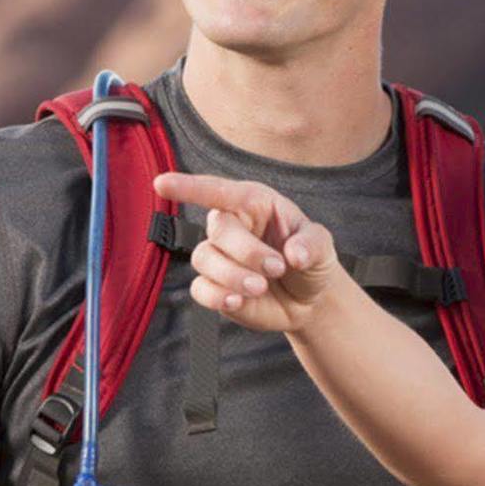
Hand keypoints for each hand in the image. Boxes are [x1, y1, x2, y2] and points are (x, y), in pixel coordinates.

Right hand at [150, 171, 338, 331]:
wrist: (309, 300)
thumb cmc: (312, 261)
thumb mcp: (323, 246)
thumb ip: (312, 244)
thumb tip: (294, 254)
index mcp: (252, 203)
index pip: (217, 191)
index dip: (188, 187)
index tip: (162, 184)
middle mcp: (231, 227)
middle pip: (217, 231)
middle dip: (246, 252)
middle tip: (276, 268)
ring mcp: (219, 258)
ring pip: (205, 260)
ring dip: (233, 276)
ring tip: (261, 287)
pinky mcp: (214, 286)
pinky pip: (201, 289)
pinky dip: (218, 297)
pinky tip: (238, 301)